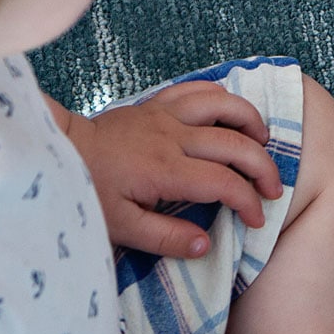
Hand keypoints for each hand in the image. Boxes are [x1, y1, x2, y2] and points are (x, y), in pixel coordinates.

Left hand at [61, 82, 282, 257]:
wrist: (59, 151)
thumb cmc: (88, 192)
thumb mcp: (120, 227)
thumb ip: (165, 238)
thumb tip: (206, 245)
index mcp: (164, 170)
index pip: (223, 183)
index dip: (248, 202)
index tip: (256, 219)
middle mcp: (172, 137)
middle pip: (235, 143)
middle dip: (263, 167)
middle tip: (274, 189)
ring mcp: (165, 115)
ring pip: (223, 104)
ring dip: (251, 121)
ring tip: (263, 143)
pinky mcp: (157, 103)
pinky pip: (198, 89)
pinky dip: (223, 97)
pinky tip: (231, 114)